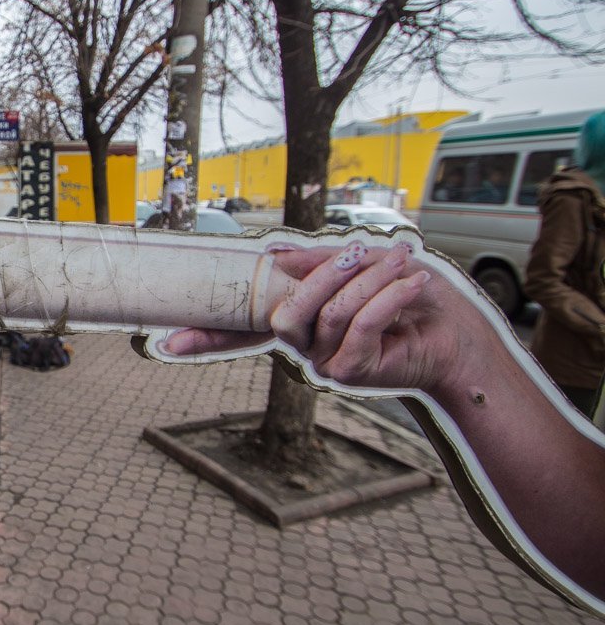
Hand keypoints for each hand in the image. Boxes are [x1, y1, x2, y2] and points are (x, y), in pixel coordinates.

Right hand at [155, 241, 491, 396]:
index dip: (203, 339)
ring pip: (328, 315)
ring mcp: (326, 363)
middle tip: (358, 251)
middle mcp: (304, 347)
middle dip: (322, 277)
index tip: (162, 344)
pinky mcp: (356, 372)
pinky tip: (412, 283)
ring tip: (404, 261)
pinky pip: (361, 325)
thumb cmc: (412, 298)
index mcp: (300, 323)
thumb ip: (320, 263)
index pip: (240, 333)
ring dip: (371, 279)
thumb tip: (277, 253)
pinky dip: (389, 296)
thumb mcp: (362, 267)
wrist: (462, 339)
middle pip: (284, 314)